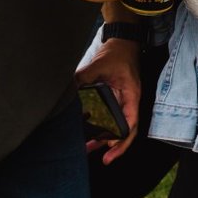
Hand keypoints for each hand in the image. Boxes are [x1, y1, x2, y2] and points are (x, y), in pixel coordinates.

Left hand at [76, 36, 139, 163]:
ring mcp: (121, 101)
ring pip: (114, 125)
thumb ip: (84, 76)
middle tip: (94, 155)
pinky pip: (108, 117)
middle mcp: (128, 102)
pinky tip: (85, 129)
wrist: (122, 43)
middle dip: (110, 146)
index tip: (110, 153)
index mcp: (130, 97)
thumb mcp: (100, 64)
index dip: (122, 142)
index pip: (130, 125)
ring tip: (87, 148)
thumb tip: (66, 89)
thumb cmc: (118, 54)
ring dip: (102, 137)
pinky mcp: (113, 99)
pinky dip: (98, 125)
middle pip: (122, 130)